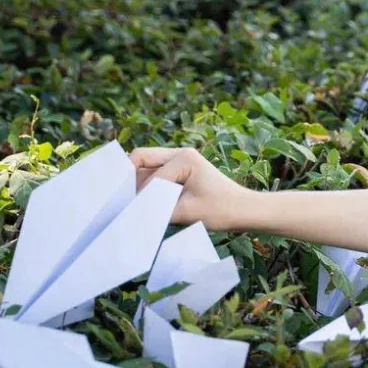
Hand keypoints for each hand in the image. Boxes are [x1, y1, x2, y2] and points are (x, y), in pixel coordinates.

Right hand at [131, 147, 256, 231]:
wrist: (245, 211)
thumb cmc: (222, 210)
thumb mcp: (186, 212)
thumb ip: (157, 210)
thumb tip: (131, 213)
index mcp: (184, 157)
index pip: (149, 175)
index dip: (140, 195)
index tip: (134, 213)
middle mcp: (180, 153)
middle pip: (140, 160)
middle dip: (130, 181)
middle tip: (123, 203)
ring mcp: (180, 160)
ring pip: (145, 168)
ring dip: (139, 185)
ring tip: (135, 205)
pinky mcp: (180, 171)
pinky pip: (155, 175)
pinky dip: (148, 188)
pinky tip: (147, 203)